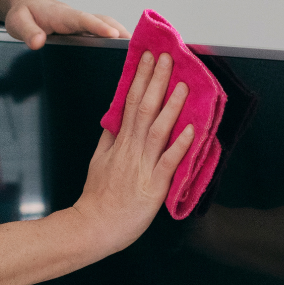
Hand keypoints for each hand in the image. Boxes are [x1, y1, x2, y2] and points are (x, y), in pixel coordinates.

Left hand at [0, 0, 128, 49]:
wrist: (28, 6)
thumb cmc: (24, 14)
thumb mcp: (17, 22)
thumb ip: (28, 32)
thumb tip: (38, 43)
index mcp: (63, 15)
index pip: (83, 19)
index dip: (99, 26)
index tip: (114, 35)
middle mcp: (78, 18)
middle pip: (104, 22)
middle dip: (121, 33)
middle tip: (139, 47)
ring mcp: (84, 25)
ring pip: (108, 28)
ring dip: (124, 38)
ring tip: (141, 55)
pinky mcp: (87, 32)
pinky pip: (105, 36)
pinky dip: (119, 43)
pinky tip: (128, 58)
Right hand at [74, 51, 193, 255]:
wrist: (93, 227)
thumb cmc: (98, 198)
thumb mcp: (97, 161)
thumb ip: (108, 138)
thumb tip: (114, 117)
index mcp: (119, 142)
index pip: (129, 102)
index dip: (139, 77)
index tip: (146, 56)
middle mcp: (131, 149)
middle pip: (143, 108)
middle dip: (155, 80)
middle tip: (165, 56)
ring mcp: (142, 166)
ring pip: (157, 129)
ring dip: (170, 105)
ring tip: (181, 84)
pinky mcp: (153, 186)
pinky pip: (168, 161)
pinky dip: (179, 145)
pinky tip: (190, 128)